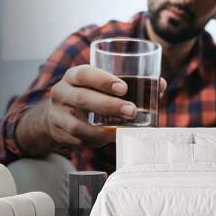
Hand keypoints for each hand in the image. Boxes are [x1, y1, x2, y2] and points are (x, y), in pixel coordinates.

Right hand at [46, 65, 166, 147]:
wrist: (55, 116)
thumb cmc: (87, 95)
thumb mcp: (98, 85)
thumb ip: (126, 83)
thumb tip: (160, 85)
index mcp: (73, 77)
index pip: (84, 74)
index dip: (103, 80)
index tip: (124, 88)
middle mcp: (62, 94)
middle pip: (83, 99)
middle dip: (109, 106)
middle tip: (132, 110)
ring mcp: (59, 116)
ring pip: (79, 125)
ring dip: (104, 130)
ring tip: (125, 129)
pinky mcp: (62, 135)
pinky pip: (81, 141)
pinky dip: (99, 141)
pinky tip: (114, 138)